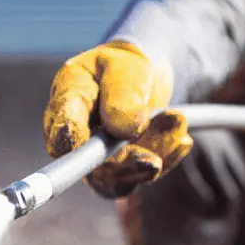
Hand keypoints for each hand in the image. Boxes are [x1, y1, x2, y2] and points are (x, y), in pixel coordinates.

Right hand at [43, 42, 191, 197]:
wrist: (142, 76)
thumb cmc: (124, 67)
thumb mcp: (124, 69)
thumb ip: (121, 94)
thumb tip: (124, 129)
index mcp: (70, 100)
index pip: (62, 124)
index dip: (69, 137)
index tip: (87, 140)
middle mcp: (79, 137)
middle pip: (91, 167)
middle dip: (124, 166)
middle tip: (152, 162)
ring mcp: (99, 158)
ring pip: (119, 178)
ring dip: (152, 157)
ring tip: (175, 121)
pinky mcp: (123, 168)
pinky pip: (143, 174)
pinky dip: (167, 157)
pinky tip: (181, 140)